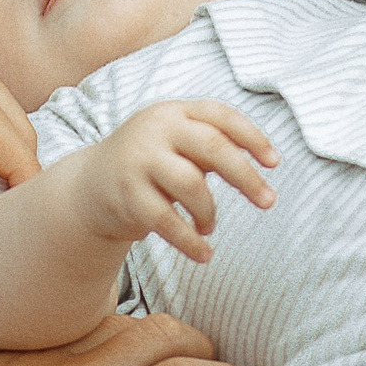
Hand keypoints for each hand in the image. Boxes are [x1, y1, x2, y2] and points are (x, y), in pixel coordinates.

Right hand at [84, 102, 277, 262]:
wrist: (90, 185)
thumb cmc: (151, 163)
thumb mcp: (176, 143)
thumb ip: (212, 146)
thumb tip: (262, 164)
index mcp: (175, 112)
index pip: (221, 115)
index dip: (252, 137)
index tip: (275, 162)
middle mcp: (156, 129)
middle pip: (213, 147)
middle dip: (246, 176)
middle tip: (269, 201)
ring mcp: (139, 161)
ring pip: (193, 185)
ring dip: (211, 212)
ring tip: (208, 227)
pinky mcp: (127, 196)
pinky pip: (169, 222)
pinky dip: (192, 242)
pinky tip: (204, 253)